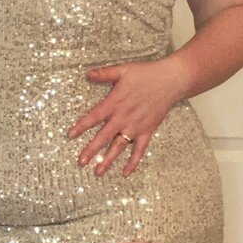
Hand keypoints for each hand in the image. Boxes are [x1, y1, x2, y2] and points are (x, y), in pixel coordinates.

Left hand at [67, 59, 182, 177]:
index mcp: (115, 102)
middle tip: (81, 161)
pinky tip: (125, 173)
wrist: (171, 80)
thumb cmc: (147, 74)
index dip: (81, 126)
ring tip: (98, 172)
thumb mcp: (123, 70)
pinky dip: (133, 162)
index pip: (94, 117)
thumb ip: (104, 74)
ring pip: (119, 146)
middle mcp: (123, 117)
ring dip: (108, 160)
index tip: (70, 135)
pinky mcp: (147, 131)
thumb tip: (88, 74)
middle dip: (91, 150)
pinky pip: (139, 150)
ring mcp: (136, 126)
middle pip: (104, 136)